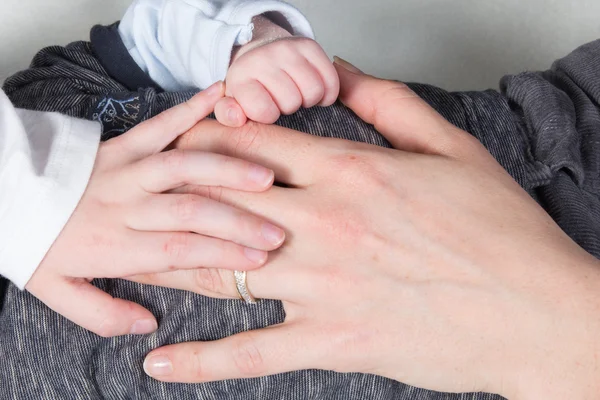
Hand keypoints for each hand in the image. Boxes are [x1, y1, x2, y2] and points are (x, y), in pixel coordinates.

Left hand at [25, 82, 285, 337]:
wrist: (5, 197)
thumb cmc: (37, 245)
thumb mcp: (56, 292)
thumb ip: (102, 314)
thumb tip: (148, 324)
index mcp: (114, 244)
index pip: (178, 251)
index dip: (221, 255)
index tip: (259, 261)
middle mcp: (126, 205)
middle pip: (189, 212)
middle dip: (237, 222)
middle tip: (277, 230)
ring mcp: (125, 170)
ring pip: (181, 167)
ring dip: (224, 171)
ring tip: (264, 176)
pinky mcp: (122, 144)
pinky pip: (159, 125)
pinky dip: (189, 110)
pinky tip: (220, 96)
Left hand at [141, 63, 599, 398]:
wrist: (536, 309)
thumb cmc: (499, 228)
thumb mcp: (451, 146)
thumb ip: (387, 103)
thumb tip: (342, 71)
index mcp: (352, 171)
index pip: (255, 143)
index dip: (208, 136)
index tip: (181, 139)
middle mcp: (325, 224)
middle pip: (223, 199)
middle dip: (173, 192)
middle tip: (134, 195)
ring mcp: (323, 285)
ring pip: (221, 269)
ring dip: (165, 262)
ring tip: (121, 259)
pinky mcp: (332, 339)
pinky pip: (252, 352)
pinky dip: (202, 361)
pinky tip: (160, 362)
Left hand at [214, 17, 338, 126]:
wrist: (262, 53)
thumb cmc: (252, 87)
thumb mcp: (233, 103)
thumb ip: (228, 115)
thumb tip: (236, 118)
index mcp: (241, 76)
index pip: (265, 111)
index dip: (269, 116)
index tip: (265, 108)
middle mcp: (263, 58)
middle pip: (292, 101)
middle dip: (289, 107)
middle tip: (282, 100)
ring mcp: (287, 48)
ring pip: (313, 91)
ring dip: (309, 99)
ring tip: (297, 95)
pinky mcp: (309, 45)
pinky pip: (330, 80)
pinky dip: (327, 92)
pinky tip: (314, 90)